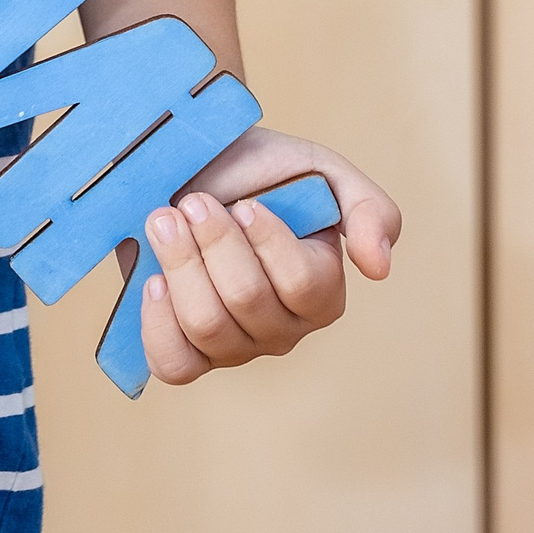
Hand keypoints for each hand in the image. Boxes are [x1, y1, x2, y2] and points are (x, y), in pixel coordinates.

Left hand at [136, 120, 400, 386]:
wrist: (194, 168)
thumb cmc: (260, 172)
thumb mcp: (322, 170)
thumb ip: (368, 208)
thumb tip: (379, 268)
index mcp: (321, 292)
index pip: (302, 284)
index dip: (268, 243)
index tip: (245, 203)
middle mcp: (282, 329)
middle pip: (246, 301)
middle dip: (213, 241)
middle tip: (194, 201)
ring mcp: (234, 347)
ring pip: (207, 327)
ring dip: (179, 264)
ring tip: (163, 219)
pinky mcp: (188, 353)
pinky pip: (174, 364)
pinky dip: (159, 322)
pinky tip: (154, 278)